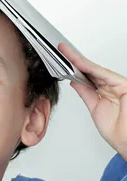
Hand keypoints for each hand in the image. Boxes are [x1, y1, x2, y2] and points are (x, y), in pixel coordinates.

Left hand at [60, 42, 126, 158]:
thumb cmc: (118, 131)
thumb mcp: (95, 108)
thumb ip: (86, 93)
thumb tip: (75, 82)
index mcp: (106, 92)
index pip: (88, 76)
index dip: (74, 67)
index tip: (61, 59)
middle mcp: (112, 86)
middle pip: (90, 70)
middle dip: (74, 60)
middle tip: (60, 49)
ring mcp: (118, 84)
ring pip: (95, 69)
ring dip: (78, 60)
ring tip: (64, 51)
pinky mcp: (123, 85)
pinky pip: (102, 73)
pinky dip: (88, 67)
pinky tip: (76, 61)